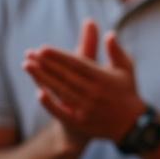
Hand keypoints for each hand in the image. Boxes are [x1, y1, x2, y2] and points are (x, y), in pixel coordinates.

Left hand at [23, 19, 146, 142]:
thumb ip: (116, 52)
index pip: (77, 64)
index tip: (43, 48)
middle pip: (65, 76)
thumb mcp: (126, 70)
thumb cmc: (127, 92)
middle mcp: (94, 93)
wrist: (132, 125)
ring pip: (60, 91)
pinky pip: (62, 112)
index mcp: (103, 78)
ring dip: (42, 78)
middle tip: (30, 53)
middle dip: (46, 64)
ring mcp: (86, 108)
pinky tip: (38, 92)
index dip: (59, 56)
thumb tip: (109, 34)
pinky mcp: (80, 122)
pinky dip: (50, 103)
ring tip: (27, 66)